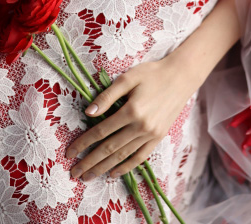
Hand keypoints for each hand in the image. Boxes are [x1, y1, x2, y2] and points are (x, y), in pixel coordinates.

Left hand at [65, 56, 196, 179]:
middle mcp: (141, 127)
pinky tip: (113, 173)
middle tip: (75, 173)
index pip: (101, 131)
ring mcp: (151, 135)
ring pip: (123, 156)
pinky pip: (140, 157)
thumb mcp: (127, 78)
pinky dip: (126, 166)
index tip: (70, 152)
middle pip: (110, 148)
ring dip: (104, 168)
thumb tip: (88, 113)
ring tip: (89, 176)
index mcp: (131, 111)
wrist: (180, 77)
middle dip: (90, 162)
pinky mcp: (158, 138)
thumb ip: (107, 96)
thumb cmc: (151, 73)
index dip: (84, 143)